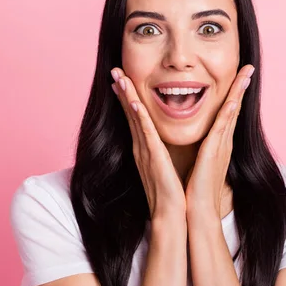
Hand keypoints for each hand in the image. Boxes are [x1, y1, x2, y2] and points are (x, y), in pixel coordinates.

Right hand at [111, 68, 185, 219]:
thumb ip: (160, 152)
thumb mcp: (164, 167)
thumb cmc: (171, 193)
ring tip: (119, 77)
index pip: (134, 118)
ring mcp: (145, 152)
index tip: (121, 80)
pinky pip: (145, 134)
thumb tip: (161, 143)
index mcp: (145, 148)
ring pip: (134, 119)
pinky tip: (135, 103)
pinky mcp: (153, 158)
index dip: (127, 98)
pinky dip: (139, 118)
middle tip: (114, 70)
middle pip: (129, 113)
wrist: (171, 215)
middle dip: (122, 91)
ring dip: (127, 97)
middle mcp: (141, 147)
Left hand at [184, 64, 254, 218]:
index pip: (228, 112)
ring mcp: (221, 147)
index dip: (234, 93)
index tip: (240, 75)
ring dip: (237, 92)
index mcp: (219, 143)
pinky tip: (231, 100)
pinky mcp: (213, 154)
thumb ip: (203, 149)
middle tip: (249, 66)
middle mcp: (223, 142)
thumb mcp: (200, 163)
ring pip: (231, 113)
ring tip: (245, 72)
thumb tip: (201, 141)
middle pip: (235, 108)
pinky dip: (227, 113)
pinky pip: (221, 129)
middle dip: (241, 86)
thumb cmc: (197, 190)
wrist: (198, 212)